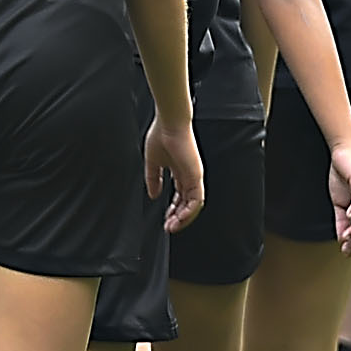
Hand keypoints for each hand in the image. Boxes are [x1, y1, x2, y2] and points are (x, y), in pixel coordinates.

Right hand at [146, 114, 203, 231]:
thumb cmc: (161, 136)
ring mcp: (194, 177)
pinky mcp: (196, 176)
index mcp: (179, 172)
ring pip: (194, 205)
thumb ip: (153, 179)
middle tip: (169, 227)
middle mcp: (189, 176)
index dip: (173, 209)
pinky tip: (180, 218)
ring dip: (184, 218)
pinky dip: (190, 211)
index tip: (165, 218)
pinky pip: (197, 199)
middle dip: (178, 217)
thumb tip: (153, 195)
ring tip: (173, 226)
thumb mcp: (153, 162)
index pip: (179, 197)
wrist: (169, 123)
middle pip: (187, 203)